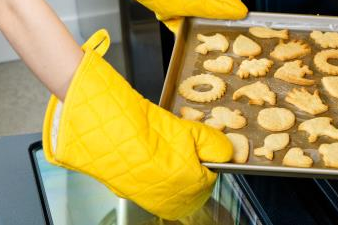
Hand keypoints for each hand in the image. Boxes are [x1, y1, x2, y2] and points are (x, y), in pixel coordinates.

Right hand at [42, 30, 232, 219]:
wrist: (112, 138)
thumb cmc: (154, 138)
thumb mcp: (194, 134)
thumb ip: (215, 145)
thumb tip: (225, 152)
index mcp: (195, 190)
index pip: (211, 173)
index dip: (204, 155)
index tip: (197, 143)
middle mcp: (174, 203)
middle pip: (190, 180)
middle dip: (187, 161)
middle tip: (177, 142)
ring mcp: (150, 201)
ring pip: (169, 181)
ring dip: (168, 165)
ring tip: (159, 145)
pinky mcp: (130, 194)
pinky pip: (148, 181)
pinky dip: (148, 168)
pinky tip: (144, 152)